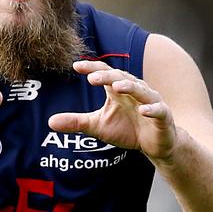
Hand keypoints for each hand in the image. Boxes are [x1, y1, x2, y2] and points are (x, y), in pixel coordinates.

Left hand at [48, 61, 176, 160]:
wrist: (155, 145)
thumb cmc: (127, 130)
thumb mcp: (98, 126)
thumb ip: (76, 122)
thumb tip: (49, 122)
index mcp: (118, 89)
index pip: (104, 73)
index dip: (91, 67)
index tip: (75, 66)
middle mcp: (134, 90)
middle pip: (120, 77)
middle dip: (106, 76)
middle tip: (91, 77)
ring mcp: (150, 101)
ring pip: (140, 89)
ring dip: (129, 86)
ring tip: (116, 87)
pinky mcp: (163, 116)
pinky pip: (158, 110)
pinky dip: (151, 108)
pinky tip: (143, 110)